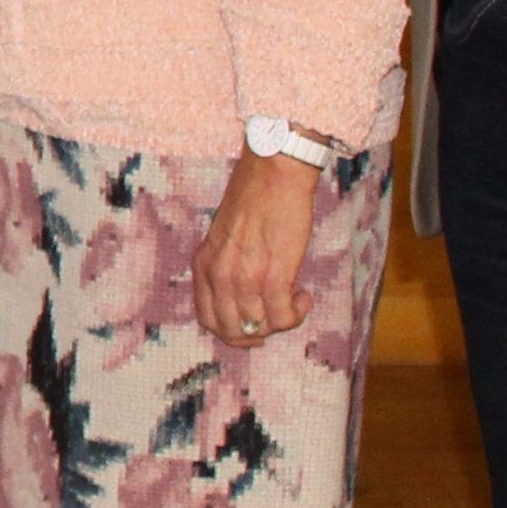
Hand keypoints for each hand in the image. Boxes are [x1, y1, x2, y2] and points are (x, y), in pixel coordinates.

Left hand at [194, 150, 320, 346]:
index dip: (230, 332)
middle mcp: (219, 276)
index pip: (207, 319)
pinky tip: (304, 294)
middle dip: (256, 333)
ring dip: (281, 320)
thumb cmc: (253, 200)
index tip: (251, 328)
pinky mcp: (274, 276)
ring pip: (259, 326)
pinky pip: (283, 317)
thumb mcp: (223, 238)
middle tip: (277, 319)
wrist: (273, 174)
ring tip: (294, 299)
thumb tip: (242, 301)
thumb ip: (225, 267)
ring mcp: (245, 278)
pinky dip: (296, 313)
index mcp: (203, 265)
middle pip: (231, 330)